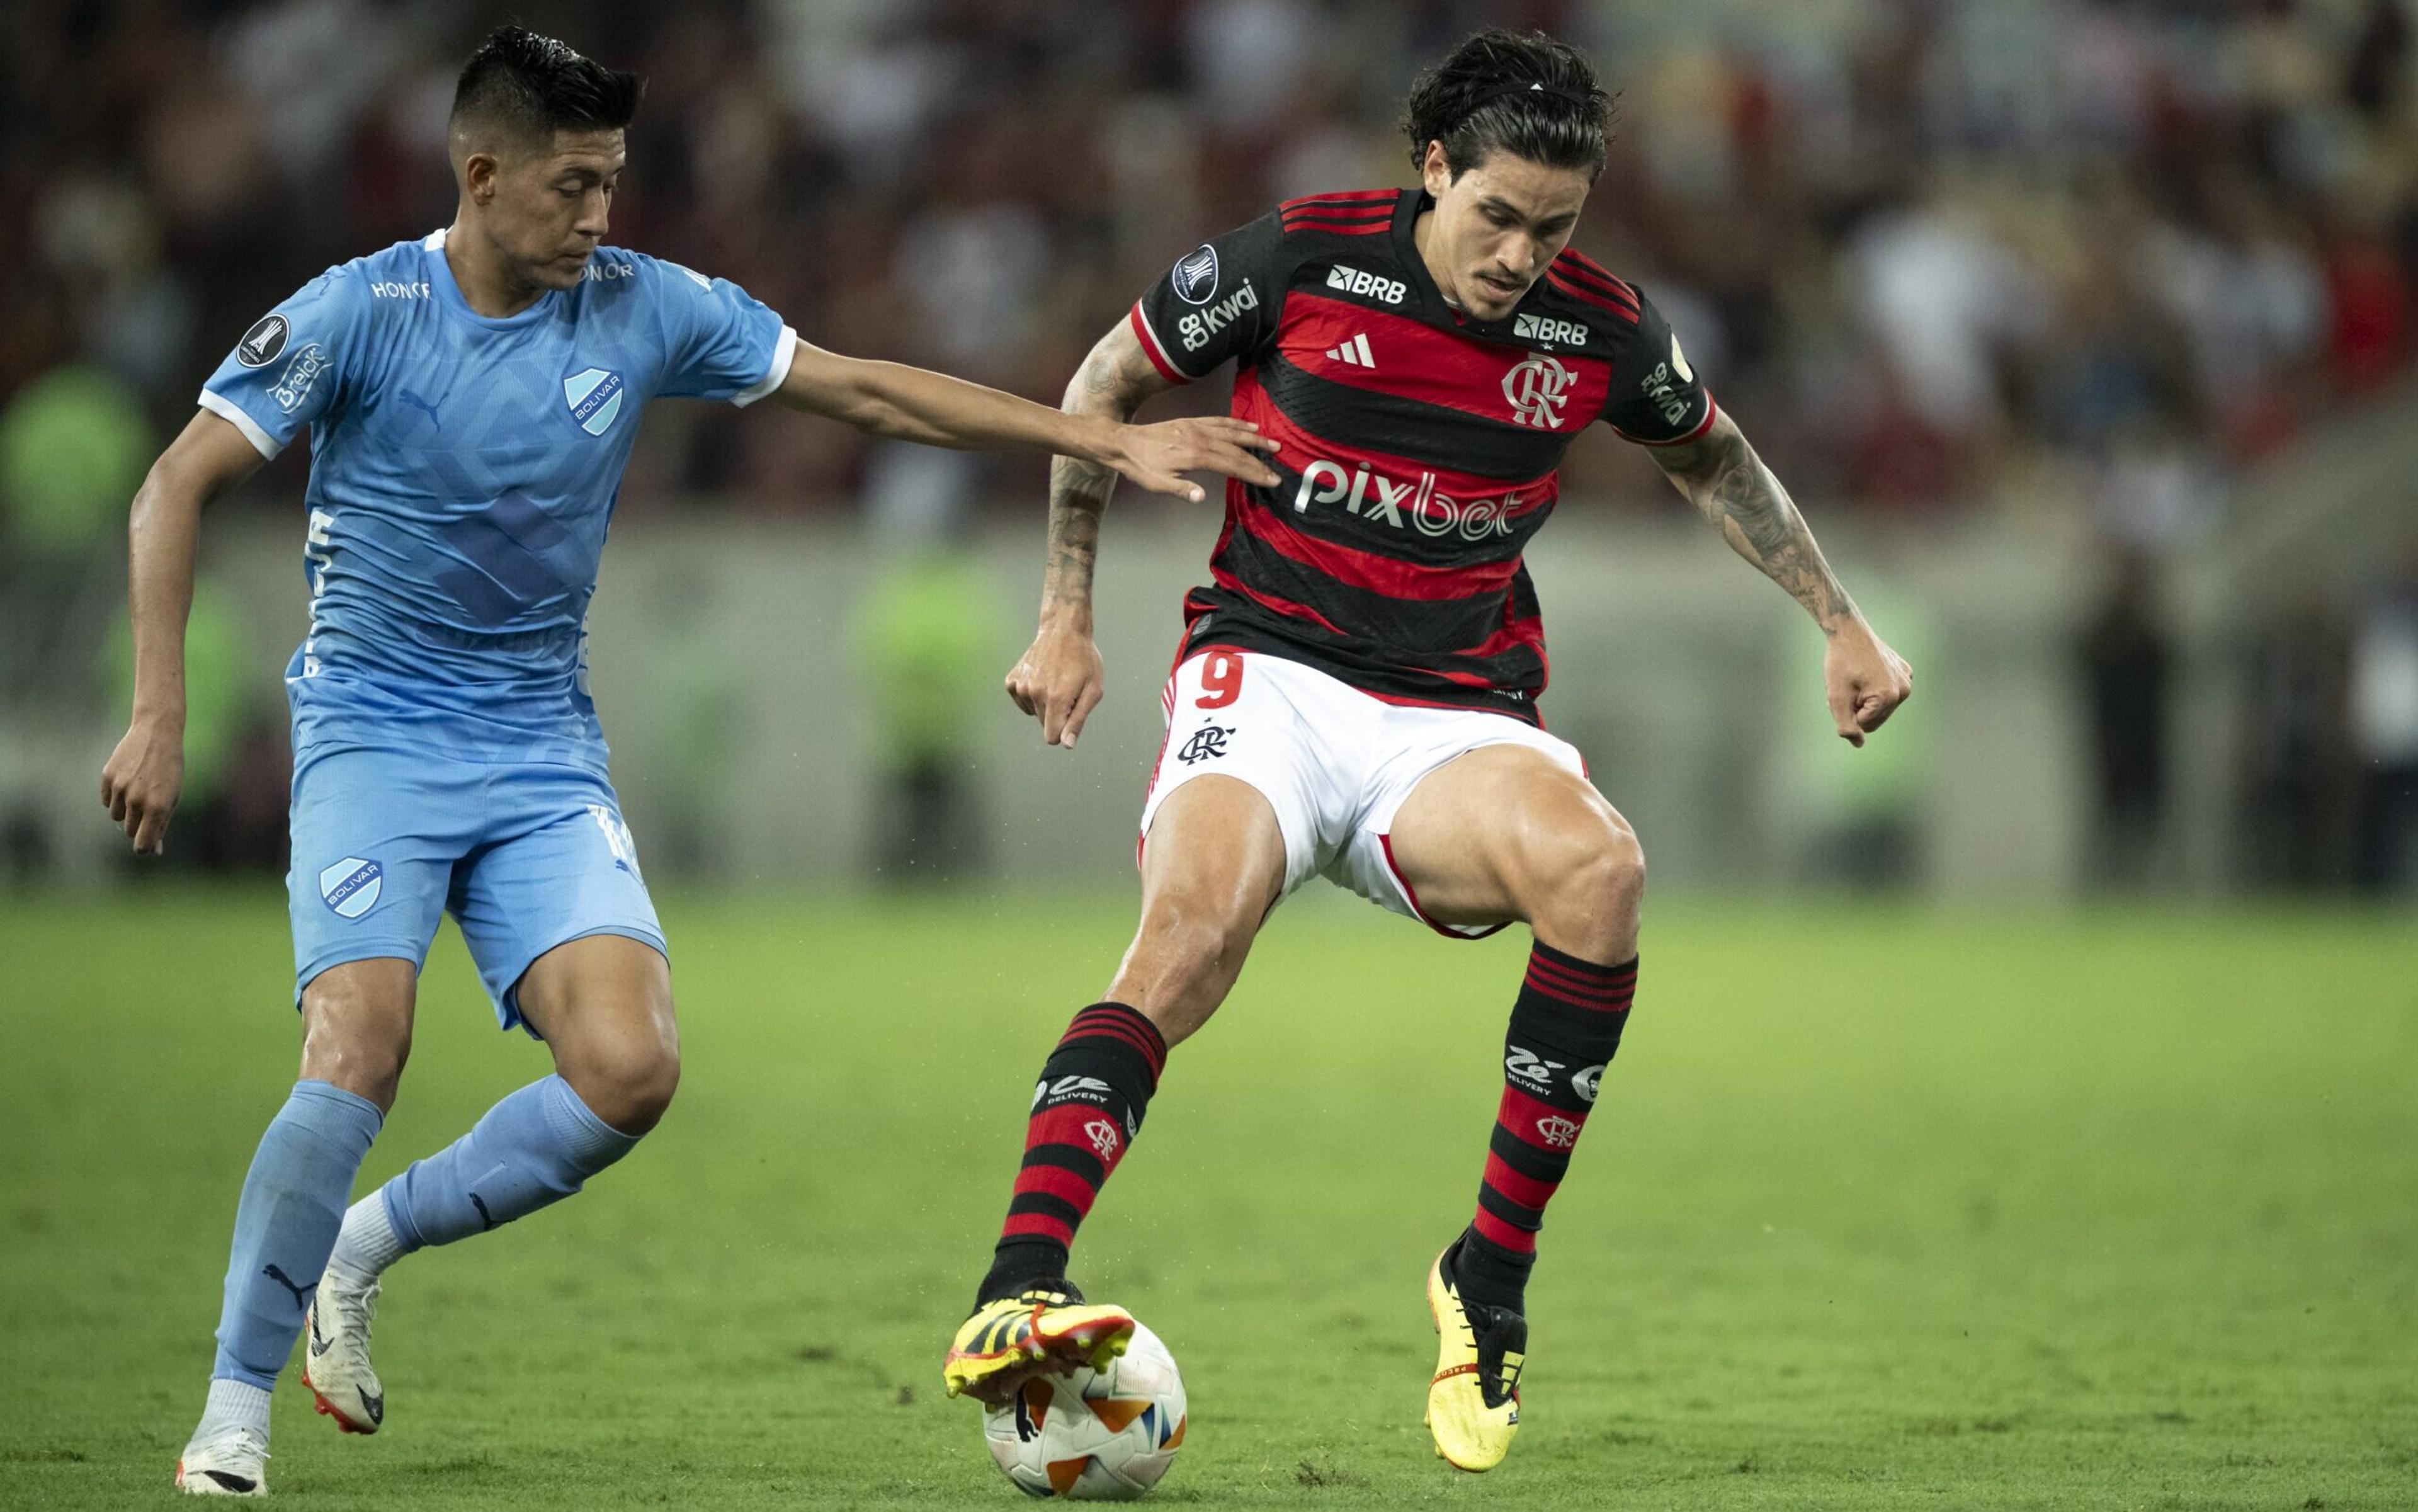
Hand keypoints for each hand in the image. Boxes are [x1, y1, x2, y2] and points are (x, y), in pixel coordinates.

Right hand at [101, 714, 185, 854]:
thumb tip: (153, 851)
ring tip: (140, 790)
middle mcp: (137, 800)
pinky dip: (115, 797)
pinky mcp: (107, 777)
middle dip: (139, 825)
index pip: (142, 844)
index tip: (146, 843)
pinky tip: (127, 781)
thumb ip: (162, 824)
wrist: (157, 734)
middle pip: (130, 831)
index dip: (144, 847)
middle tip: (149, 807)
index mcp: (157, 807)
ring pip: (116, 816)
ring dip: (126, 810)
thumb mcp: (173, 797)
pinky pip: (107, 801)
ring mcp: (120, 789)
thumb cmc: (170, 769)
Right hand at [1006, 620, 1105, 748]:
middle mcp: (1034, 693)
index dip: (1064, 729)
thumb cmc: (1084, 660)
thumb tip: (1066, 745)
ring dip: (1044, 702)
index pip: (1052, 737)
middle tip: (1067, 689)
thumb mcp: (1093, 690)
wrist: (1063, 630)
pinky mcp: (1012, 680)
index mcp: (1056, 699)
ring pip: (1033, 712)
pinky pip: (1022, 701)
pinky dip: (1031, 694)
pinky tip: (1041, 677)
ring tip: (1055, 679)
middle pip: (1043, 724)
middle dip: (1056, 713)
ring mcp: (1021, 686)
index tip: (1072, 711)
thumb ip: (1078, 720)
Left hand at [1102, 417, 1279, 502]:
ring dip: (1253, 437)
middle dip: (1259, 459)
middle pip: (1237, 448)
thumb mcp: (1157, 484)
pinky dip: (1236, 423)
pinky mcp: (1191, 422)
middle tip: (1278, 467)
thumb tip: (1202, 497)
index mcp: (1195, 455)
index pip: (1232, 464)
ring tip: (1272, 443)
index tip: (1271, 479)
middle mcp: (1199, 438)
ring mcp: (1196, 427)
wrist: (1122, 442)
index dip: (1254, 473)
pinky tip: (1247, 425)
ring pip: (1232, 431)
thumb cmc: (1140, 467)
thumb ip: (1181, 490)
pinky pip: (1219, 420)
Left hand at [1823, 624, 1912, 747]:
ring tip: (1855, 681)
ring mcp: (1907, 679)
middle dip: (1857, 708)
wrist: (1848, 631)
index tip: (1844, 691)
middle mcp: (1904, 689)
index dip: (1848, 711)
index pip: (1864, 725)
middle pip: (1876, 718)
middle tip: (1847, 687)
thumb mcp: (1836, 697)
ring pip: (1881, 707)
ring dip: (1864, 700)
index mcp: (1889, 696)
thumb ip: (1846, 725)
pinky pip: (1886, 692)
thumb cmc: (1840, 663)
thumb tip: (1859, 744)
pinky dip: (1873, 688)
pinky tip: (1866, 672)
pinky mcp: (1905, 671)